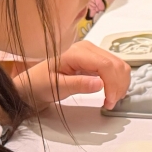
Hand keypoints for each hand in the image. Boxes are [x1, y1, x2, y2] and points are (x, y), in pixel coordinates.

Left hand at [13, 40, 131, 111]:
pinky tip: (110, 93)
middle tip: (110, 104)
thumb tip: (100, 84)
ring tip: (110, 100)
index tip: (109, 102)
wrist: (32, 83)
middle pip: (116, 64)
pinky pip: (113, 67)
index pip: (105, 65)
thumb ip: (78, 84)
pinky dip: (117, 81)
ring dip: (120, 83)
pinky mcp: (95, 59)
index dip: (112, 84)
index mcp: (77, 52)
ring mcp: (92, 52)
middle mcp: (88, 48)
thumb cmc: (40, 84)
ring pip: (119, 65)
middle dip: (119, 85)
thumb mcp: (56, 86)